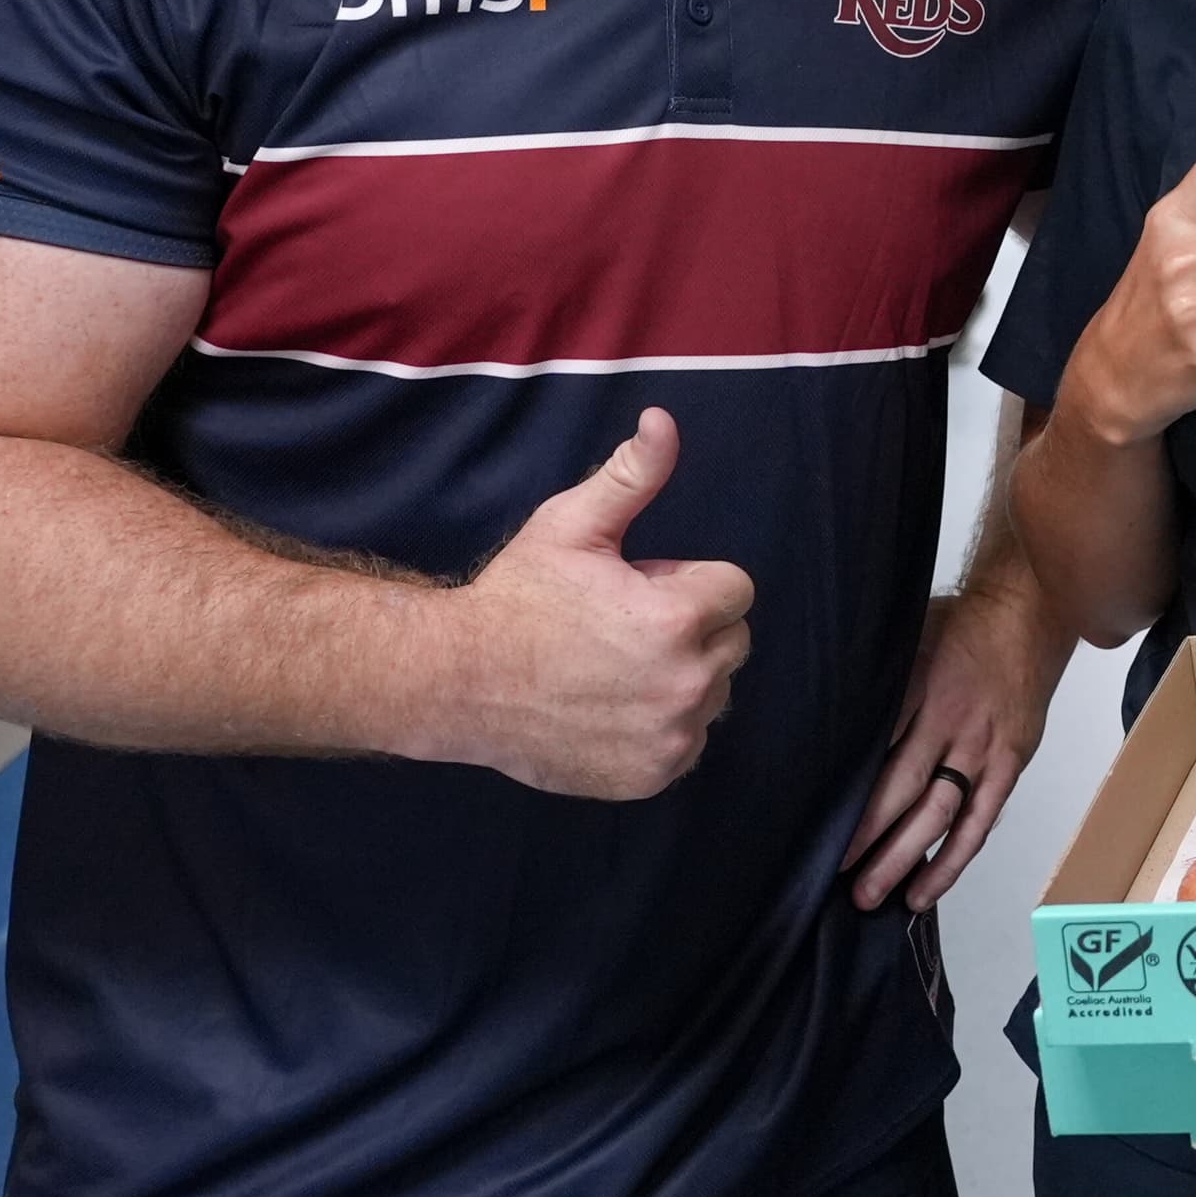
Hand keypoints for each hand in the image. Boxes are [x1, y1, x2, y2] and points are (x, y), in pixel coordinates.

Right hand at [426, 409, 754, 798]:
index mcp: (679, 618)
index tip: (640, 588)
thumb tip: (664, 422)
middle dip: (692, 628)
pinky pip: (689, 742)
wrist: (460, 684)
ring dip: (681, 677)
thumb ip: (631, 476)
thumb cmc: (517, 599)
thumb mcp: (572, 525)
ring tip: (614, 667)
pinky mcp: (654, 774)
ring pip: (714, 693)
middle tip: (623, 626)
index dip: (687, 582)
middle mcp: (687, 682)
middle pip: (732, 641)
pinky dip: (663, 727)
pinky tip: (611, 707)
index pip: (735, 589)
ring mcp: (672, 736)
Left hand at [845, 586, 1068, 910]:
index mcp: (919, 690)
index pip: (876, 756)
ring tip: (873, 896)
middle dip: (868, 839)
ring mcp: (986, 747)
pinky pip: (981, 821)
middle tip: (835, 877)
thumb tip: (832, 729)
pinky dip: (955, 858)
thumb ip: (880, 686)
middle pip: (904, 792)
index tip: (817, 831)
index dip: (848, 799)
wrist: (1033, 609)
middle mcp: (952, 724)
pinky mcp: (1011, 762)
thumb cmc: (961, 623)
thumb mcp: (909, 640)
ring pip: (941, 815)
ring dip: (906, 859)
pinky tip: (926, 889)